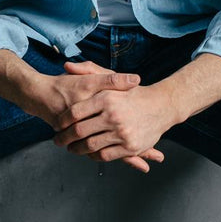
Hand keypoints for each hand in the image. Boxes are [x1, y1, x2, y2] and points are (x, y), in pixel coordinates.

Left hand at [53, 61, 176, 168]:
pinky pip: (105, 155)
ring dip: (76, 149)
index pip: (75, 113)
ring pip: (90, 146)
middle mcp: (114, 115)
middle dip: (65, 138)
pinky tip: (89, 153)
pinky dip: (93, 156)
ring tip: (71, 148)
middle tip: (58, 140)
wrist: (163, 106)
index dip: (63, 121)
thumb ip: (89, 70)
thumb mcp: (112, 78)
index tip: (57, 125)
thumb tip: (66, 66)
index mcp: (107, 98)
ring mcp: (122, 132)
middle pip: (80, 131)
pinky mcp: (130, 146)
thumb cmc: (133, 93)